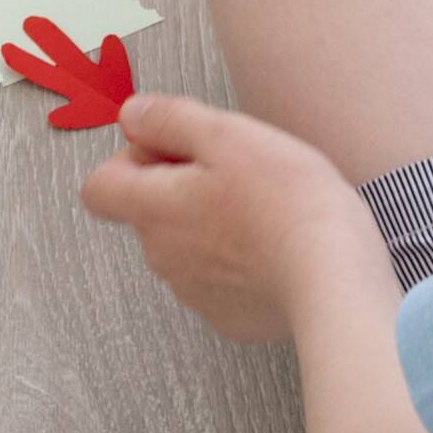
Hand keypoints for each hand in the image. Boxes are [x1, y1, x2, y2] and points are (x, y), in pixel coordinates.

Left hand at [77, 87, 389, 343]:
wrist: (333, 280)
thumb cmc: (285, 200)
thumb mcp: (227, 134)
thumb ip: (169, 119)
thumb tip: (131, 115)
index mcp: (153, 209)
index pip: (99, 188)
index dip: (130, 160)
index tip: (176, 150)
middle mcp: (162, 257)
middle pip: (149, 213)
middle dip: (181, 188)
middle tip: (237, 173)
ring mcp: (194, 293)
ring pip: (185, 245)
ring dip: (211, 224)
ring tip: (264, 210)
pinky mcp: (229, 317)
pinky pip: (218, 279)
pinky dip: (237, 262)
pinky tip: (276, 248)